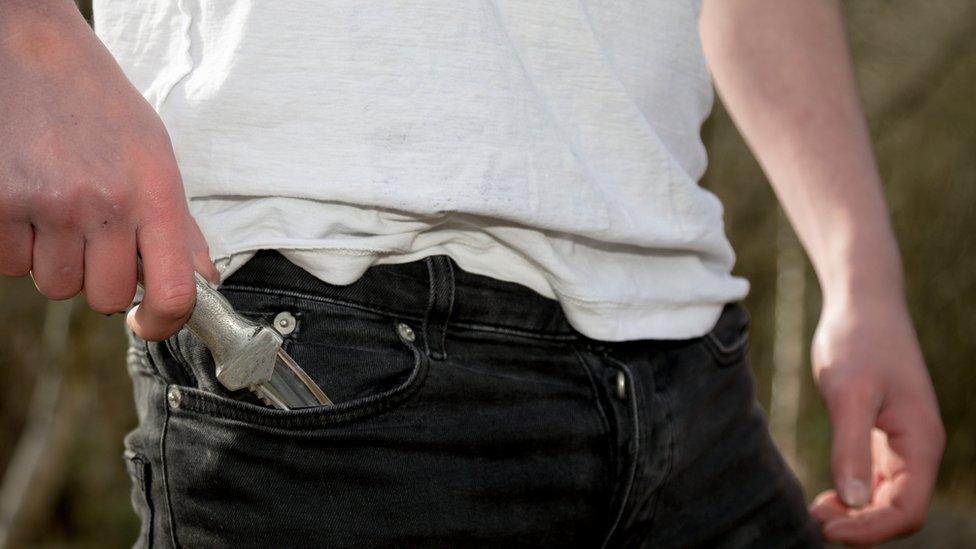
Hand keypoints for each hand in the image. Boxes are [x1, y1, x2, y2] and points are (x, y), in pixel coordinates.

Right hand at [0, 2, 216, 339]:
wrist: (30, 50)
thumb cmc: (99, 105)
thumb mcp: (154, 157)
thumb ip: (179, 226)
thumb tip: (203, 282)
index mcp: (156, 193)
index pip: (174, 292)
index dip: (165, 323)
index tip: (150, 322)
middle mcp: (106, 203)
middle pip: (107, 297)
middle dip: (101, 279)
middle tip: (96, 240)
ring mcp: (49, 205)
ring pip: (55, 285)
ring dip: (56, 261)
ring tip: (58, 211)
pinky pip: (9, 265)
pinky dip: (15, 246)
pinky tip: (26, 203)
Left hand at [809, 296, 943, 545]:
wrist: (861, 303)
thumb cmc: (858, 340)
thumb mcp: (849, 393)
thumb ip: (851, 448)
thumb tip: (853, 502)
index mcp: (920, 441)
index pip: (906, 511)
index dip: (869, 530)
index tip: (826, 528)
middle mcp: (917, 447)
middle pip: (898, 510)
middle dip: (861, 525)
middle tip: (814, 519)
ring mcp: (901, 441)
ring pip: (886, 497)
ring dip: (856, 513)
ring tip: (816, 511)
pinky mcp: (881, 432)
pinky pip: (876, 478)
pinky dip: (854, 493)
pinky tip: (827, 494)